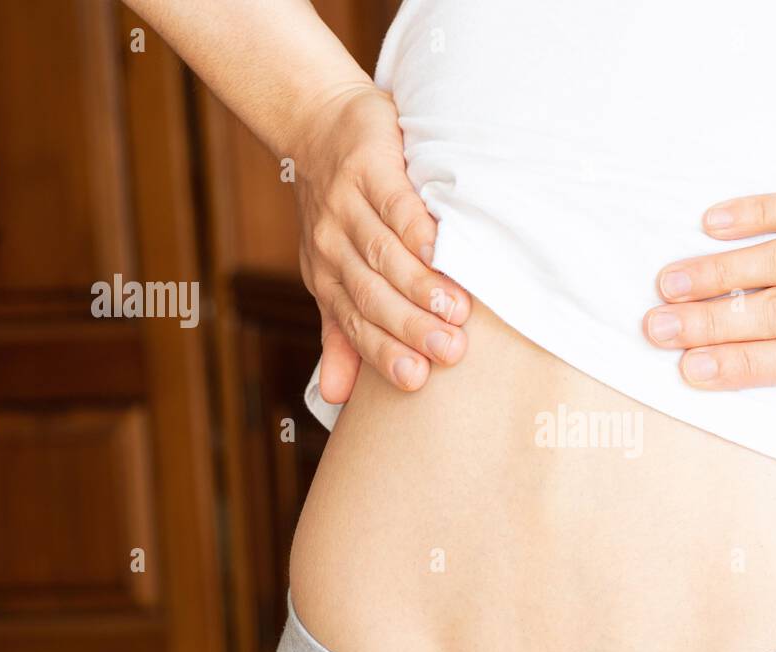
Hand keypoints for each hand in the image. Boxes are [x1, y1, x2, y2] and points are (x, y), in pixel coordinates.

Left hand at [294, 84, 470, 399]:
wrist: (317, 125)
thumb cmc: (338, 211)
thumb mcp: (330, 275)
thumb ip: (341, 334)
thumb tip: (336, 401)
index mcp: (326, 279)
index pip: (356, 324)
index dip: (384, 353)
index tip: (418, 379)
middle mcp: (330, 247)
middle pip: (371, 295)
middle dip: (409, 327)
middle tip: (450, 351)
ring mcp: (346, 206)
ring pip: (383, 254)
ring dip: (420, 285)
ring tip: (457, 310)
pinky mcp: (367, 167)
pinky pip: (392, 204)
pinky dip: (416, 229)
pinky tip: (443, 250)